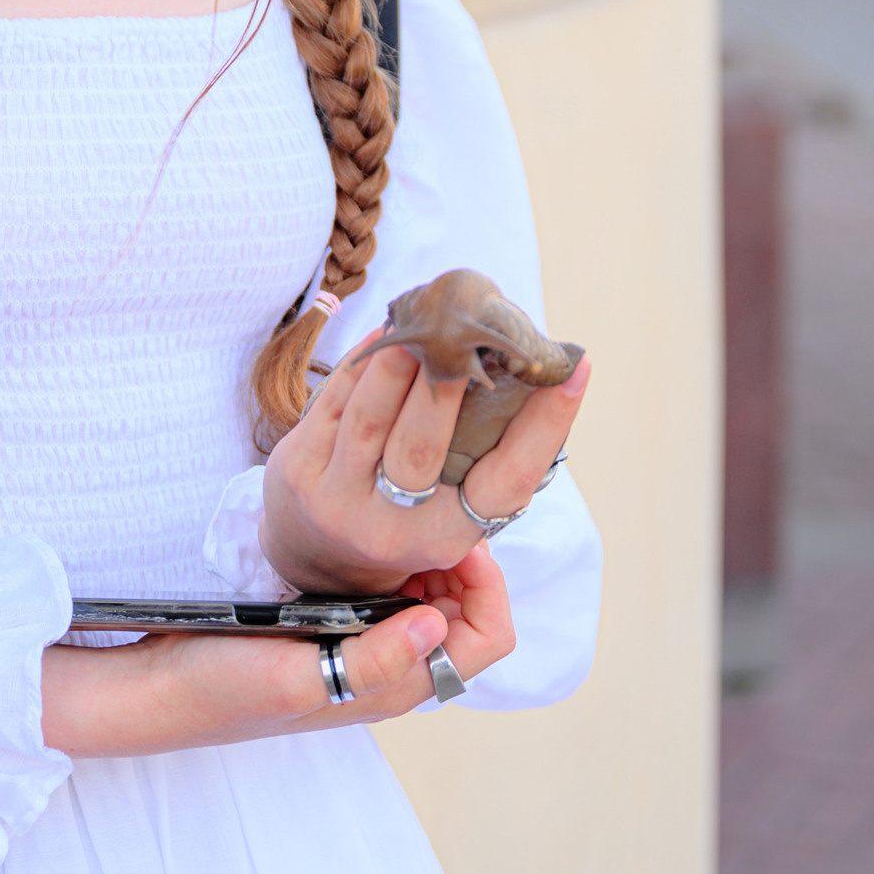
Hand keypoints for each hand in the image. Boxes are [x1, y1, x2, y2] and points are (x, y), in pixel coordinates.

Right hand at [42, 542, 517, 756]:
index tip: (454, 533)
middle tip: (431, 503)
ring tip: (405, 506)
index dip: (488, 582)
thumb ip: (374, 658)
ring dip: (430, 549)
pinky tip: (369, 522)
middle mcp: (395, 667)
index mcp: (397, 686)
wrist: (163, 690)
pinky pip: (392, 586)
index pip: (487, 637)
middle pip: (471, 607)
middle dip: (463, 555)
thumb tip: (437, 622)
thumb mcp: (298, 677)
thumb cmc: (225, 690)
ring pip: (434, 591)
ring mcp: (369, 644)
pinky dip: (395, 552)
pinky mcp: (339, 624)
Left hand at [256, 329, 588, 595]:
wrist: (314, 553)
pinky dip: (361, 364)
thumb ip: (487, 458)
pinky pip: (331, 403)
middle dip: (447, 385)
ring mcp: (337, 498)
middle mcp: (391, 526)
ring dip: (397, 362)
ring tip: (423, 320)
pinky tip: (385, 334)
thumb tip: (538, 369)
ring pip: (369, 418)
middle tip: (472, 334)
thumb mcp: (450, 510)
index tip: (575, 371)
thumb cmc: (404, 515)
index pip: (506, 481)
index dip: (544, 427)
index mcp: (446, 537)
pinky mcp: (298, 468)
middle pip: (422, 447)